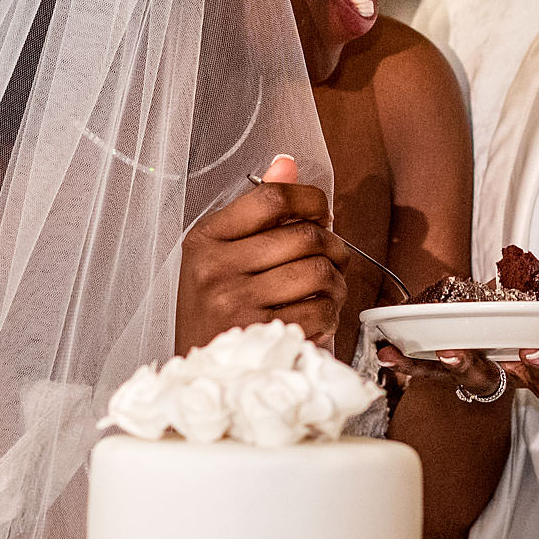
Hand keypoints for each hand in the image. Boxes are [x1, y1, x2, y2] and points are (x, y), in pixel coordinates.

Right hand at [178, 157, 350, 350]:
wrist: (202, 376)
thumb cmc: (217, 311)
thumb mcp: (223, 255)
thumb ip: (257, 210)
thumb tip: (286, 162)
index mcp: (205, 238)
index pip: (272, 196)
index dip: (311, 199)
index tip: (322, 214)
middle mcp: (215, 267)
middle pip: (305, 235)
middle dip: (333, 248)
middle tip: (333, 260)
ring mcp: (234, 302)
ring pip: (318, 272)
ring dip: (336, 283)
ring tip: (327, 291)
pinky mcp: (258, 335)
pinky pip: (318, 311)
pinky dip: (329, 314)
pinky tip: (317, 318)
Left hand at [379, 264, 538, 405]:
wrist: (465, 307)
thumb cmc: (511, 298)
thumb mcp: (538, 282)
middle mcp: (527, 370)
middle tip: (531, 350)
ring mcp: (490, 374)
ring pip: (486, 386)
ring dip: (469, 369)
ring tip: (453, 350)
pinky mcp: (450, 372)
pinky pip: (429, 375)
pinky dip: (408, 366)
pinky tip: (388, 353)